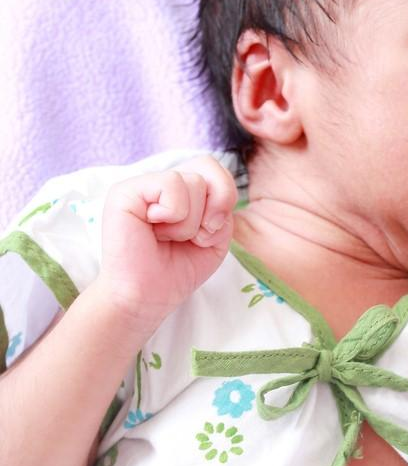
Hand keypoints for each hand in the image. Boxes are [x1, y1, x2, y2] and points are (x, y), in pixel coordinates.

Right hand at [98, 155, 236, 330]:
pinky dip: (174, 214)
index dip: (224, 197)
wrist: (147, 298)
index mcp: (181, 189)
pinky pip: (171, 183)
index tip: (211, 230)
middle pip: (207, 167)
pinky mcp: (125, 191)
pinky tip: (154, 231)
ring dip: (189, 222)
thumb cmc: (178, 269)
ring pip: (193, 180)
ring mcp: (142, 184)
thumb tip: (214, 195)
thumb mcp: (216, 236)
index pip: (216, 168)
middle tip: (192, 236)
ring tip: (167, 237)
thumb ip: (223, 206)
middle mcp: (161, 182)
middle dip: (212, 208)